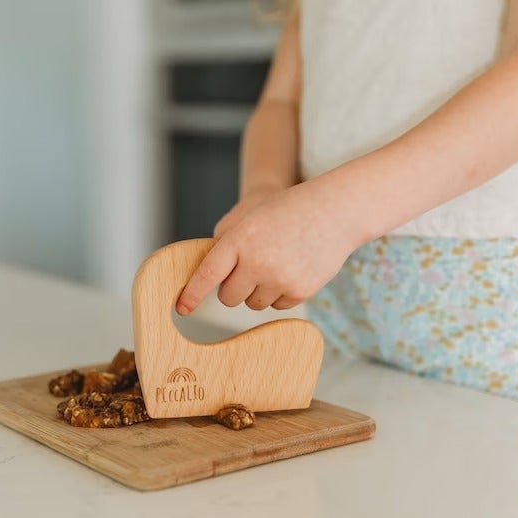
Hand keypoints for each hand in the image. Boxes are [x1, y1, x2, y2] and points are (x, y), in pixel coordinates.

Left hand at [176, 184, 359, 313]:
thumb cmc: (287, 210)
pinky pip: (276, 306)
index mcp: (240, 238)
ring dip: (257, 291)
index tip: (182, 308)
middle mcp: (258, 262)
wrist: (335, 211)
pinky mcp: (299, 291)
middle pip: (229, 297)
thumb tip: (209, 274)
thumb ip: (224, 240)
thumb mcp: (250, 214)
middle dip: (233, 287)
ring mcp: (280, 279)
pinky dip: (279, 293)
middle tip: (249, 268)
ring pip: (253, 304)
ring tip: (275, 263)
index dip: (192, 294)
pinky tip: (291, 269)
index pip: (208, 274)